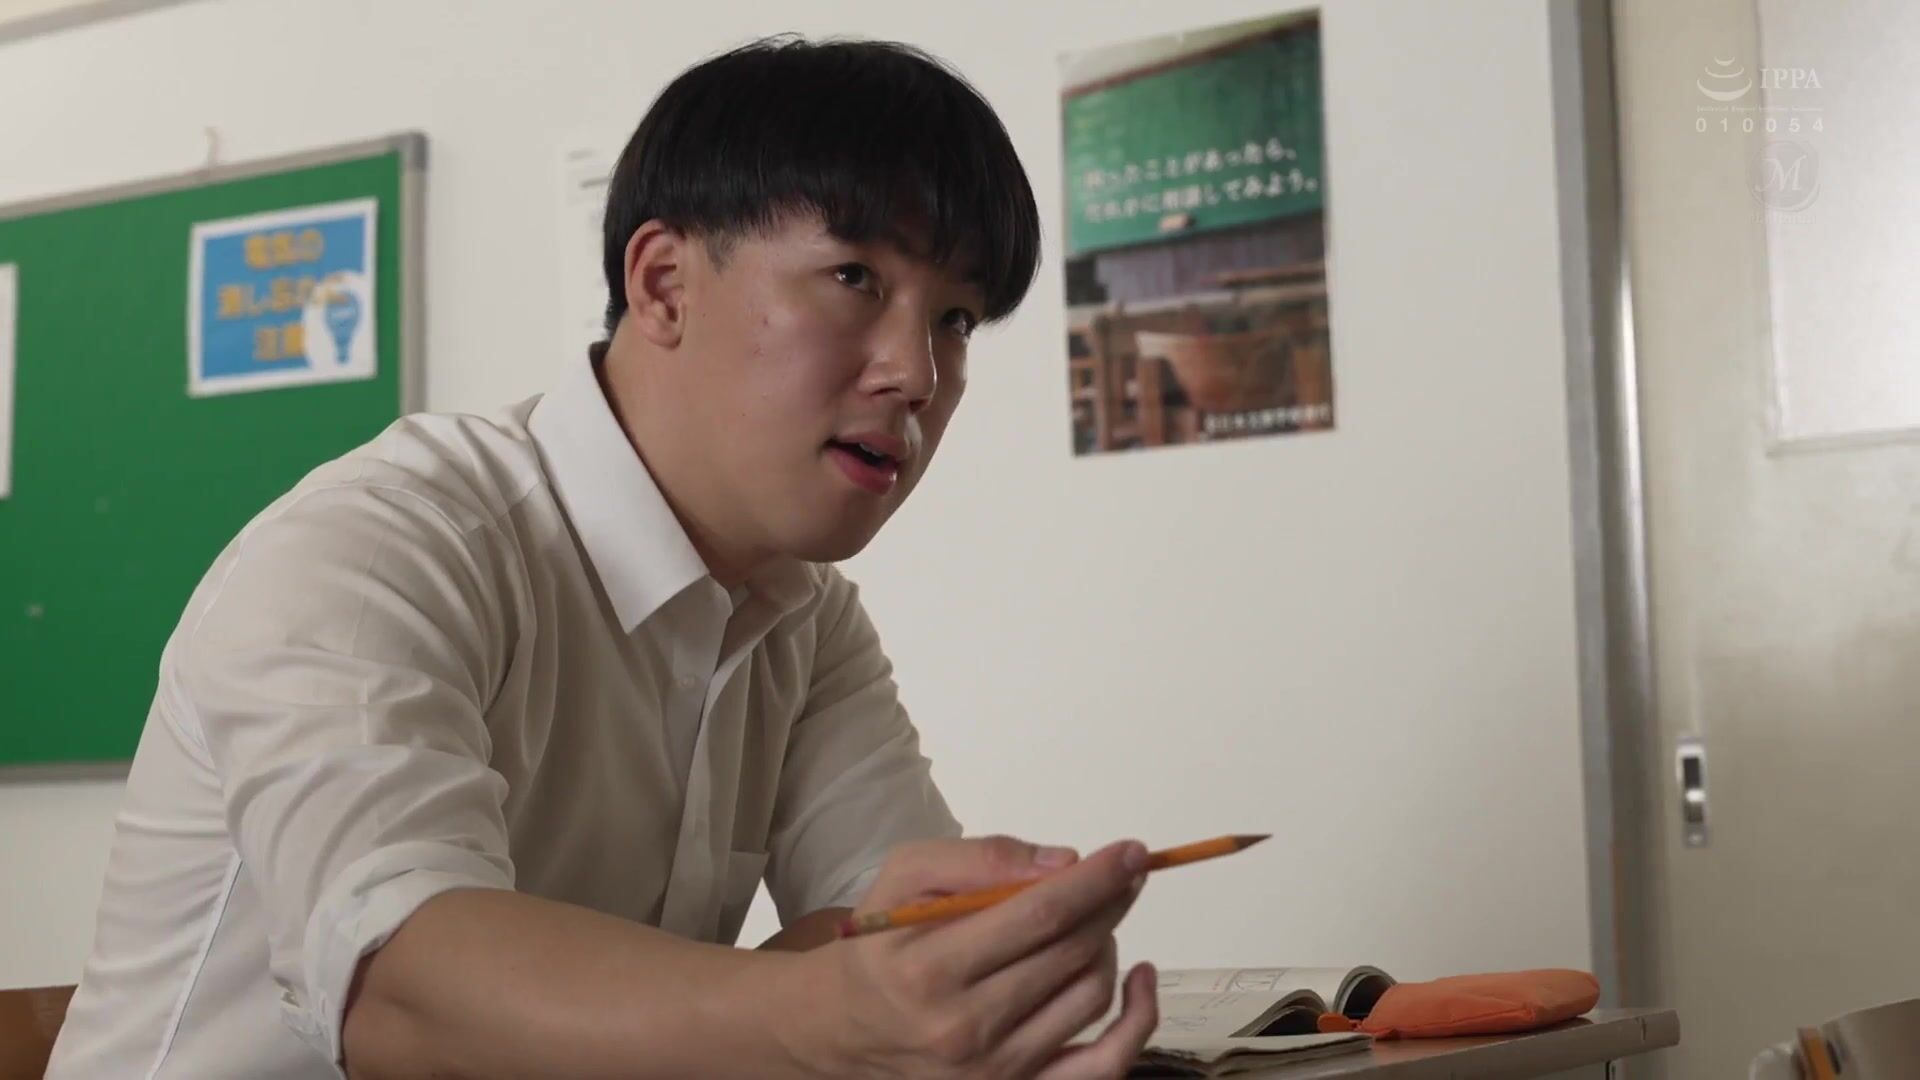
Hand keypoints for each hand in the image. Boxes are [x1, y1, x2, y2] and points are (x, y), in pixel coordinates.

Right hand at [793, 836, 1158, 1078]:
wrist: (846, 1027)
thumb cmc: (882, 943)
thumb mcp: (904, 876)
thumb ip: (979, 858)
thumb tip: (1062, 862)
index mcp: (929, 969)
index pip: (1038, 916)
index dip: (1094, 880)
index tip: (1130, 852)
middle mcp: (964, 1029)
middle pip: (1071, 953)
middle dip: (1111, 902)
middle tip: (1125, 871)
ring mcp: (996, 1071)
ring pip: (1091, 996)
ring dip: (1108, 943)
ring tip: (1093, 917)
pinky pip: (1104, 1064)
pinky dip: (1137, 1020)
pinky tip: (1139, 977)